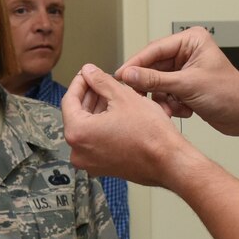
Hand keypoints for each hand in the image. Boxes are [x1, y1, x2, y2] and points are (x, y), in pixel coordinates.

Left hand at [61, 65, 191, 186]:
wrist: (169, 161)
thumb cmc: (150, 134)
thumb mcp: (123, 97)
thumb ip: (100, 81)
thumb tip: (88, 72)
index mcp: (78, 133)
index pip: (69, 101)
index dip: (79, 83)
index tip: (87, 74)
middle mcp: (79, 152)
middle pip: (77, 115)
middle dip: (89, 96)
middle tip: (101, 81)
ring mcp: (90, 162)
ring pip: (87, 128)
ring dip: (97, 110)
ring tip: (112, 94)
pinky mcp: (103, 167)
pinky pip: (96, 141)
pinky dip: (103, 126)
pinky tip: (116, 112)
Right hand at [117, 27, 238, 134]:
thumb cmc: (230, 93)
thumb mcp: (187, 85)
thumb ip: (154, 80)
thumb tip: (129, 75)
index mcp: (191, 41)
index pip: (154, 49)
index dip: (135, 64)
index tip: (120, 76)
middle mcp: (187, 53)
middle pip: (153, 68)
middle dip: (152, 87)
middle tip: (140, 98)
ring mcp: (186, 70)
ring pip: (158, 84)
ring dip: (163, 99)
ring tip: (172, 108)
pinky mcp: (186, 86)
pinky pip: (165, 94)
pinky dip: (171, 104)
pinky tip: (184, 110)